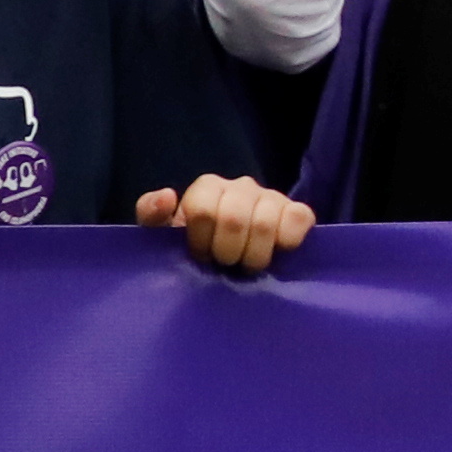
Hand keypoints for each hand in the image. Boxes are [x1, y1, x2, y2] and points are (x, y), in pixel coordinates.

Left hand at [136, 175, 314, 272]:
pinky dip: (288, 239)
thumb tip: (167, 196)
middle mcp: (241, 186)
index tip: (201, 256)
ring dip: (254, 254)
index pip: (202, 209)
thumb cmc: (195, 250)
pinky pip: (299, 217)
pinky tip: (278, 251)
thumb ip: (152, 215)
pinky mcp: (297, 212)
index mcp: (208, 188)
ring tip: (248, 264)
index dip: (200, 241)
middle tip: (225, 264)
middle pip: (233, 217)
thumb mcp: (164, 235)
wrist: (230, 265)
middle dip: (226, 251)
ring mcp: (272, 197)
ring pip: (264, 222)